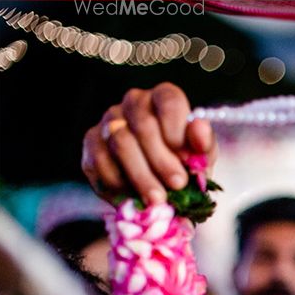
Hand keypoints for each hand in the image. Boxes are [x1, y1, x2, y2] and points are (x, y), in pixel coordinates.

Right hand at [81, 83, 214, 205]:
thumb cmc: (184, 162)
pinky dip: (117, 183)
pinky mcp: (91, 142)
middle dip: (162, 161)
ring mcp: (110, 119)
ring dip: (141, 176)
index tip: (188, 160)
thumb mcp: (201, 155)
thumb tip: (198, 127)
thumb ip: (203, 142)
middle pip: (144, 126)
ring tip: (158, 199)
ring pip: (120, 144)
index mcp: (164, 95)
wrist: (160, 181)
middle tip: (177, 185)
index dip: (178, 131)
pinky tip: (133, 197)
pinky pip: (99, 161)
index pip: (170, 102)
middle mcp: (134, 101)